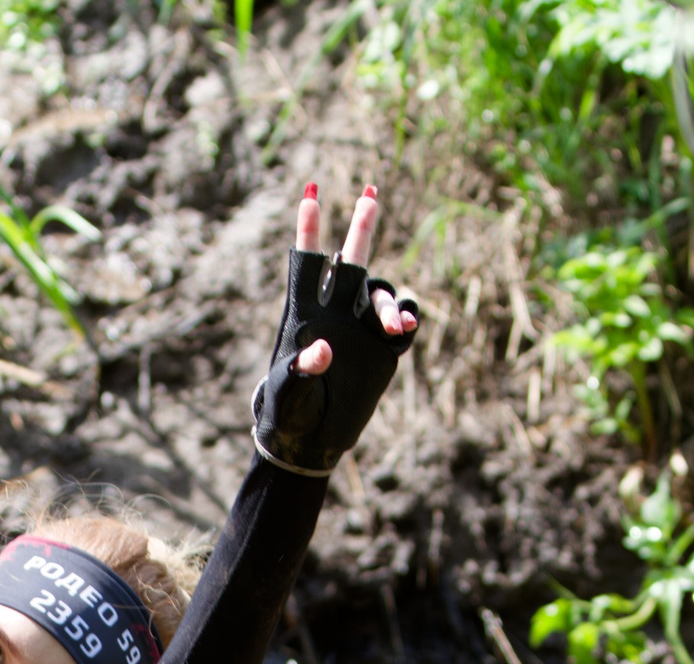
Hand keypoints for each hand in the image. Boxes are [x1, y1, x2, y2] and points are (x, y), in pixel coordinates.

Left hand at [252, 182, 421, 475]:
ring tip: (393, 326)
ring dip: (388, 303)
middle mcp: (333, 313)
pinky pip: (401, 325)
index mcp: (303, 313)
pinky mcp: (381, 351)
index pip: (307, 262)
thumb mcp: (290, 393)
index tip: (312, 193)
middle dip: (361, 227)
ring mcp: (359, 330)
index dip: (310, 228)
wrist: (309, 440)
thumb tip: (322, 352)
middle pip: (350, 261)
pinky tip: (404, 331)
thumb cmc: (287, 412)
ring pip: (380, 293)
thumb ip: (302, 370)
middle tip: (371, 192)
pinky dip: (406, 320)